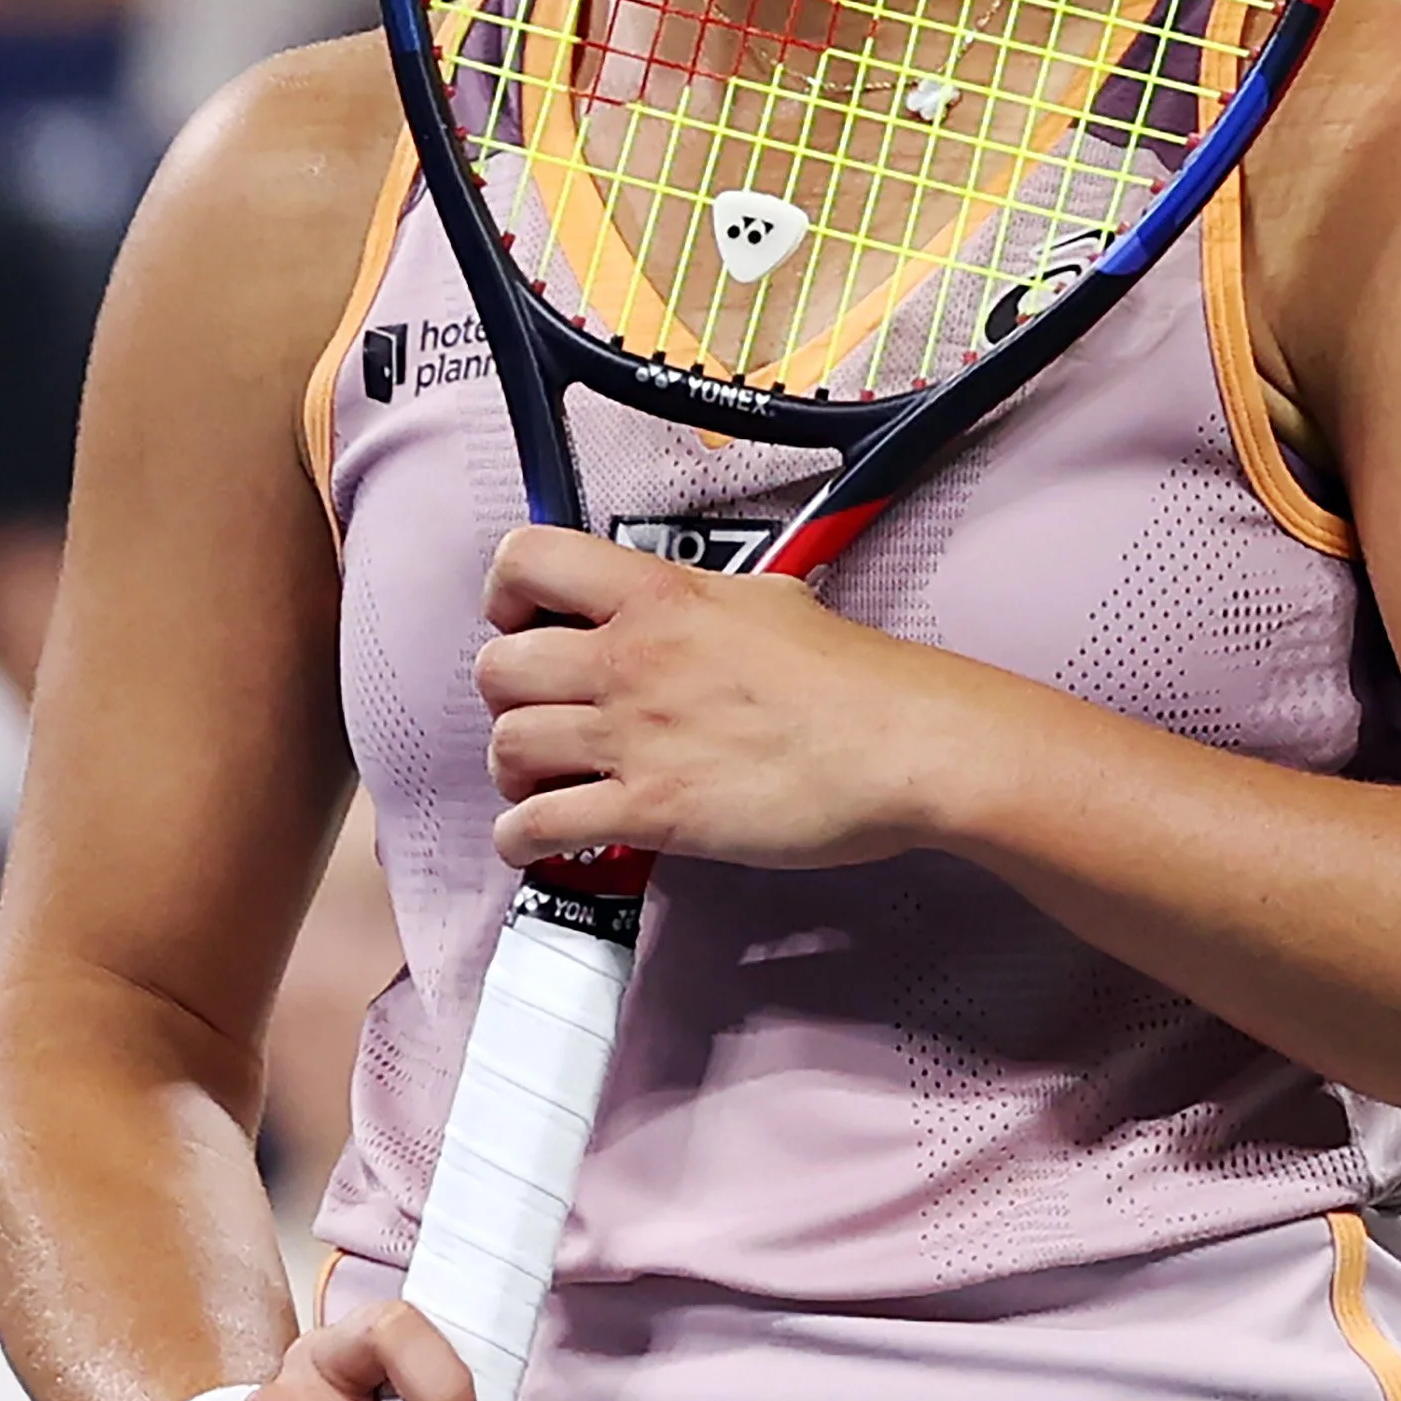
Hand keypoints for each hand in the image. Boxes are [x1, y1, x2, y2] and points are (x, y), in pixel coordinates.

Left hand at [477, 524, 978, 871]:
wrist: (903, 745)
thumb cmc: (858, 680)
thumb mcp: (775, 600)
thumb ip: (715, 602)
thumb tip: (702, 611)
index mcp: (660, 596)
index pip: (528, 559)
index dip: (506, 592)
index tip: (523, 619)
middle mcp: (632, 658)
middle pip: (497, 666)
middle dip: (505, 697)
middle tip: (539, 713)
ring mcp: (636, 736)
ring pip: (507, 746)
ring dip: (513, 771)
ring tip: (541, 781)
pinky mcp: (652, 811)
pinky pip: (538, 827)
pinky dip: (522, 840)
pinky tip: (540, 841)